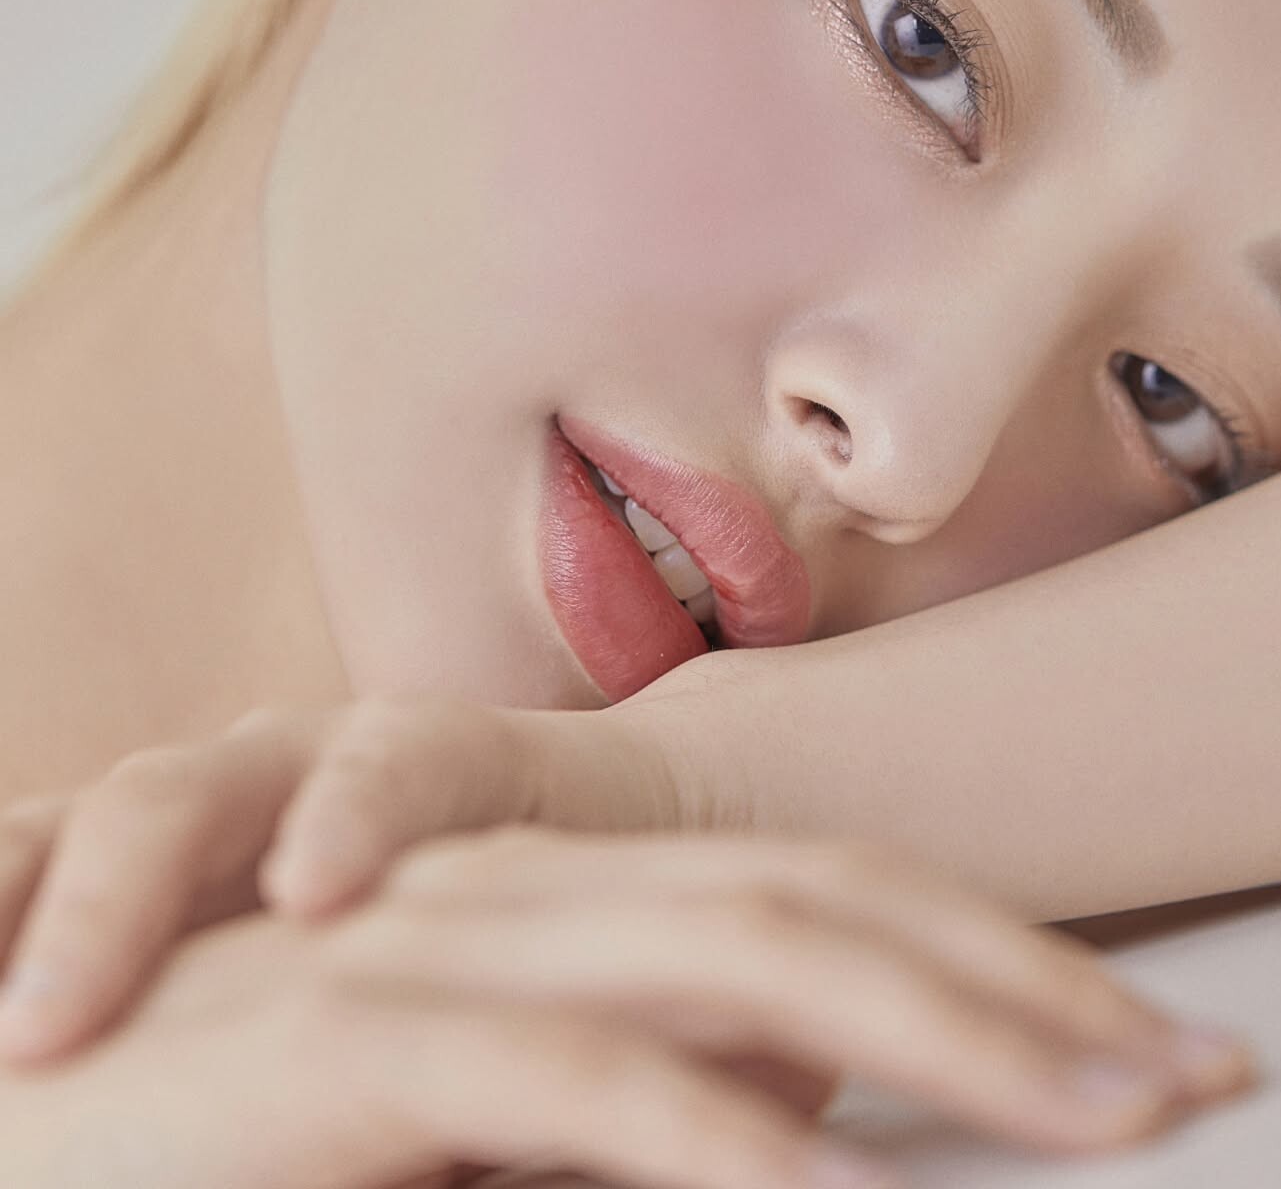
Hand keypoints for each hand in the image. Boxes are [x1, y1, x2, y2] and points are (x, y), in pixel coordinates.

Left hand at [0, 694, 681, 1060]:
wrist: (613, 846)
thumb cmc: (430, 975)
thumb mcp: (287, 1043)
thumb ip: (187, 1088)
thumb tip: (92, 1167)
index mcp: (152, 874)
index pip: (6, 885)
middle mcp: (212, 798)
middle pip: (50, 840)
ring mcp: (318, 759)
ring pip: (176, 800)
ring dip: (101, 907)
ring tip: (42, 1029)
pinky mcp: (449, 743)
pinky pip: (387, 771)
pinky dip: (343, 824)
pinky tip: (313, 894)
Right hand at [0, 699, 1255, 1142]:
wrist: (15, 1100)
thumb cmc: (237, 1128)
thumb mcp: (474, 1104)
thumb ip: (634, 1094)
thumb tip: (803, 1125)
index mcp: (562, 899)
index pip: (829, 898)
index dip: (998, 960)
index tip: (1149, 1051)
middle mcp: (522, 889)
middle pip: (827, 907)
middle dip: (1026, 987)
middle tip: (1195, 1075)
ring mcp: (441, 950)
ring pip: (742, 961)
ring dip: (945, 1035)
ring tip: (1108, 1116)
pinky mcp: (351, 1040)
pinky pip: (580, 1086)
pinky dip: (726, 1150)